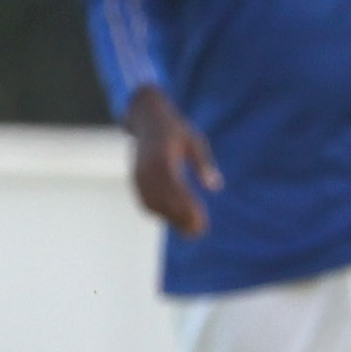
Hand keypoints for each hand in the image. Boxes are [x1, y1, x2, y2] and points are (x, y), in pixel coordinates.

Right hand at [126, 85, 220, 236]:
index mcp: (162, 159)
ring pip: (152, 205)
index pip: (176, 190)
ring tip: (190, 231)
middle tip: (199, 232)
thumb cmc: (176, 130)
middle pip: (164, 201)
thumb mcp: (195, 141)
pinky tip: (175, 221)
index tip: (202, 222)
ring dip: (170, 219)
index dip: (188, 209)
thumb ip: (204, 163)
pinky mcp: (135, 179)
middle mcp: (147, 170)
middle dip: (181, 219)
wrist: (147, 119)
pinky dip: (159, 213)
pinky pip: (145, 201)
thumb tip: (215, 187)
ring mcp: (138, 176)